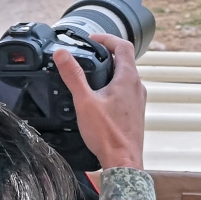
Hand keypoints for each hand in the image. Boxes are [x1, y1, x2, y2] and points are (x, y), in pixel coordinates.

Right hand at [50, 33, 145, 169]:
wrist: (123, 161)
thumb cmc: (108, 135)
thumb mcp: (84, 101)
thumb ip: (73, 76)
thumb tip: (62, 54)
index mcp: (128, 79)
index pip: (123, 46)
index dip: (107, 38)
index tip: (92, 39)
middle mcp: (137, 87)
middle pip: (125, 60)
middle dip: (106, 53)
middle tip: (88, 54)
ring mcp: (138, 100)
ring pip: (126, 76)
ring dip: (110, 70)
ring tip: (91, 73)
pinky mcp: (135, 112)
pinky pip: (126, 90)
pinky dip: (113, 85)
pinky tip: (99, 96)